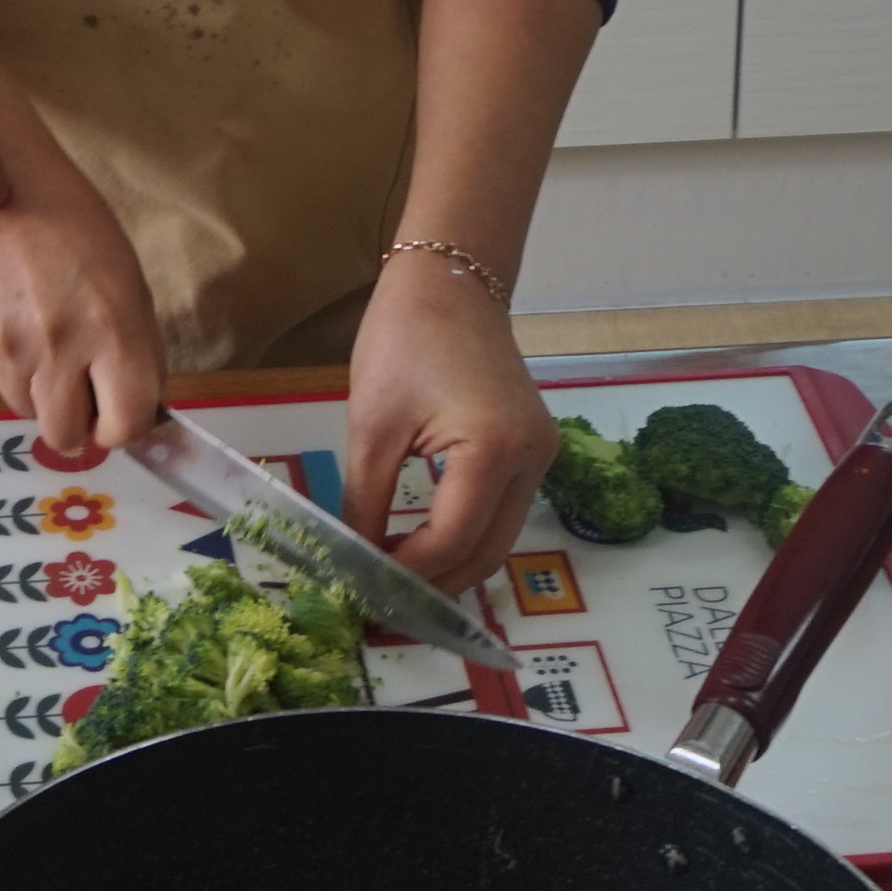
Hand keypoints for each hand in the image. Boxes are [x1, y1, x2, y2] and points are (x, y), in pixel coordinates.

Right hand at [0, 192, 166, 461]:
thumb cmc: (76, 228)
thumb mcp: (129, 283)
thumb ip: (133, 351)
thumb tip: (129, 410)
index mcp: (115, 330)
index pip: (126, 425)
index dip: (125, 427)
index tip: (119, 412)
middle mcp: (60, 348)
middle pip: (66, 436)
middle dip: (77, 420)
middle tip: (78, 386)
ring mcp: (7, 349)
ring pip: (26, 412)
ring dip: (39, 392)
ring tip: (40, 339)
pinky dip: (7, 368)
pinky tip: (11, 324)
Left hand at [344, 256, 548, 594]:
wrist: (451, 280)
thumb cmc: (404, 338)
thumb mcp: (372, 424)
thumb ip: (365, 500)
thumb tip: (351, 561)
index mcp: (493, 447)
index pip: (452, 539)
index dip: (409, 576)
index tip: (364, 596)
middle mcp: (531, 458)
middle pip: (486, 552)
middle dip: (434, 588)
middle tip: (380, 610)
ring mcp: (540, 455)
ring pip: (498, 540)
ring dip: (450, 569)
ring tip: (396, 587)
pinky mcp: (533, 449)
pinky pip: (502, 513)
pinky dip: (464, 539)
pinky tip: (422, 550)